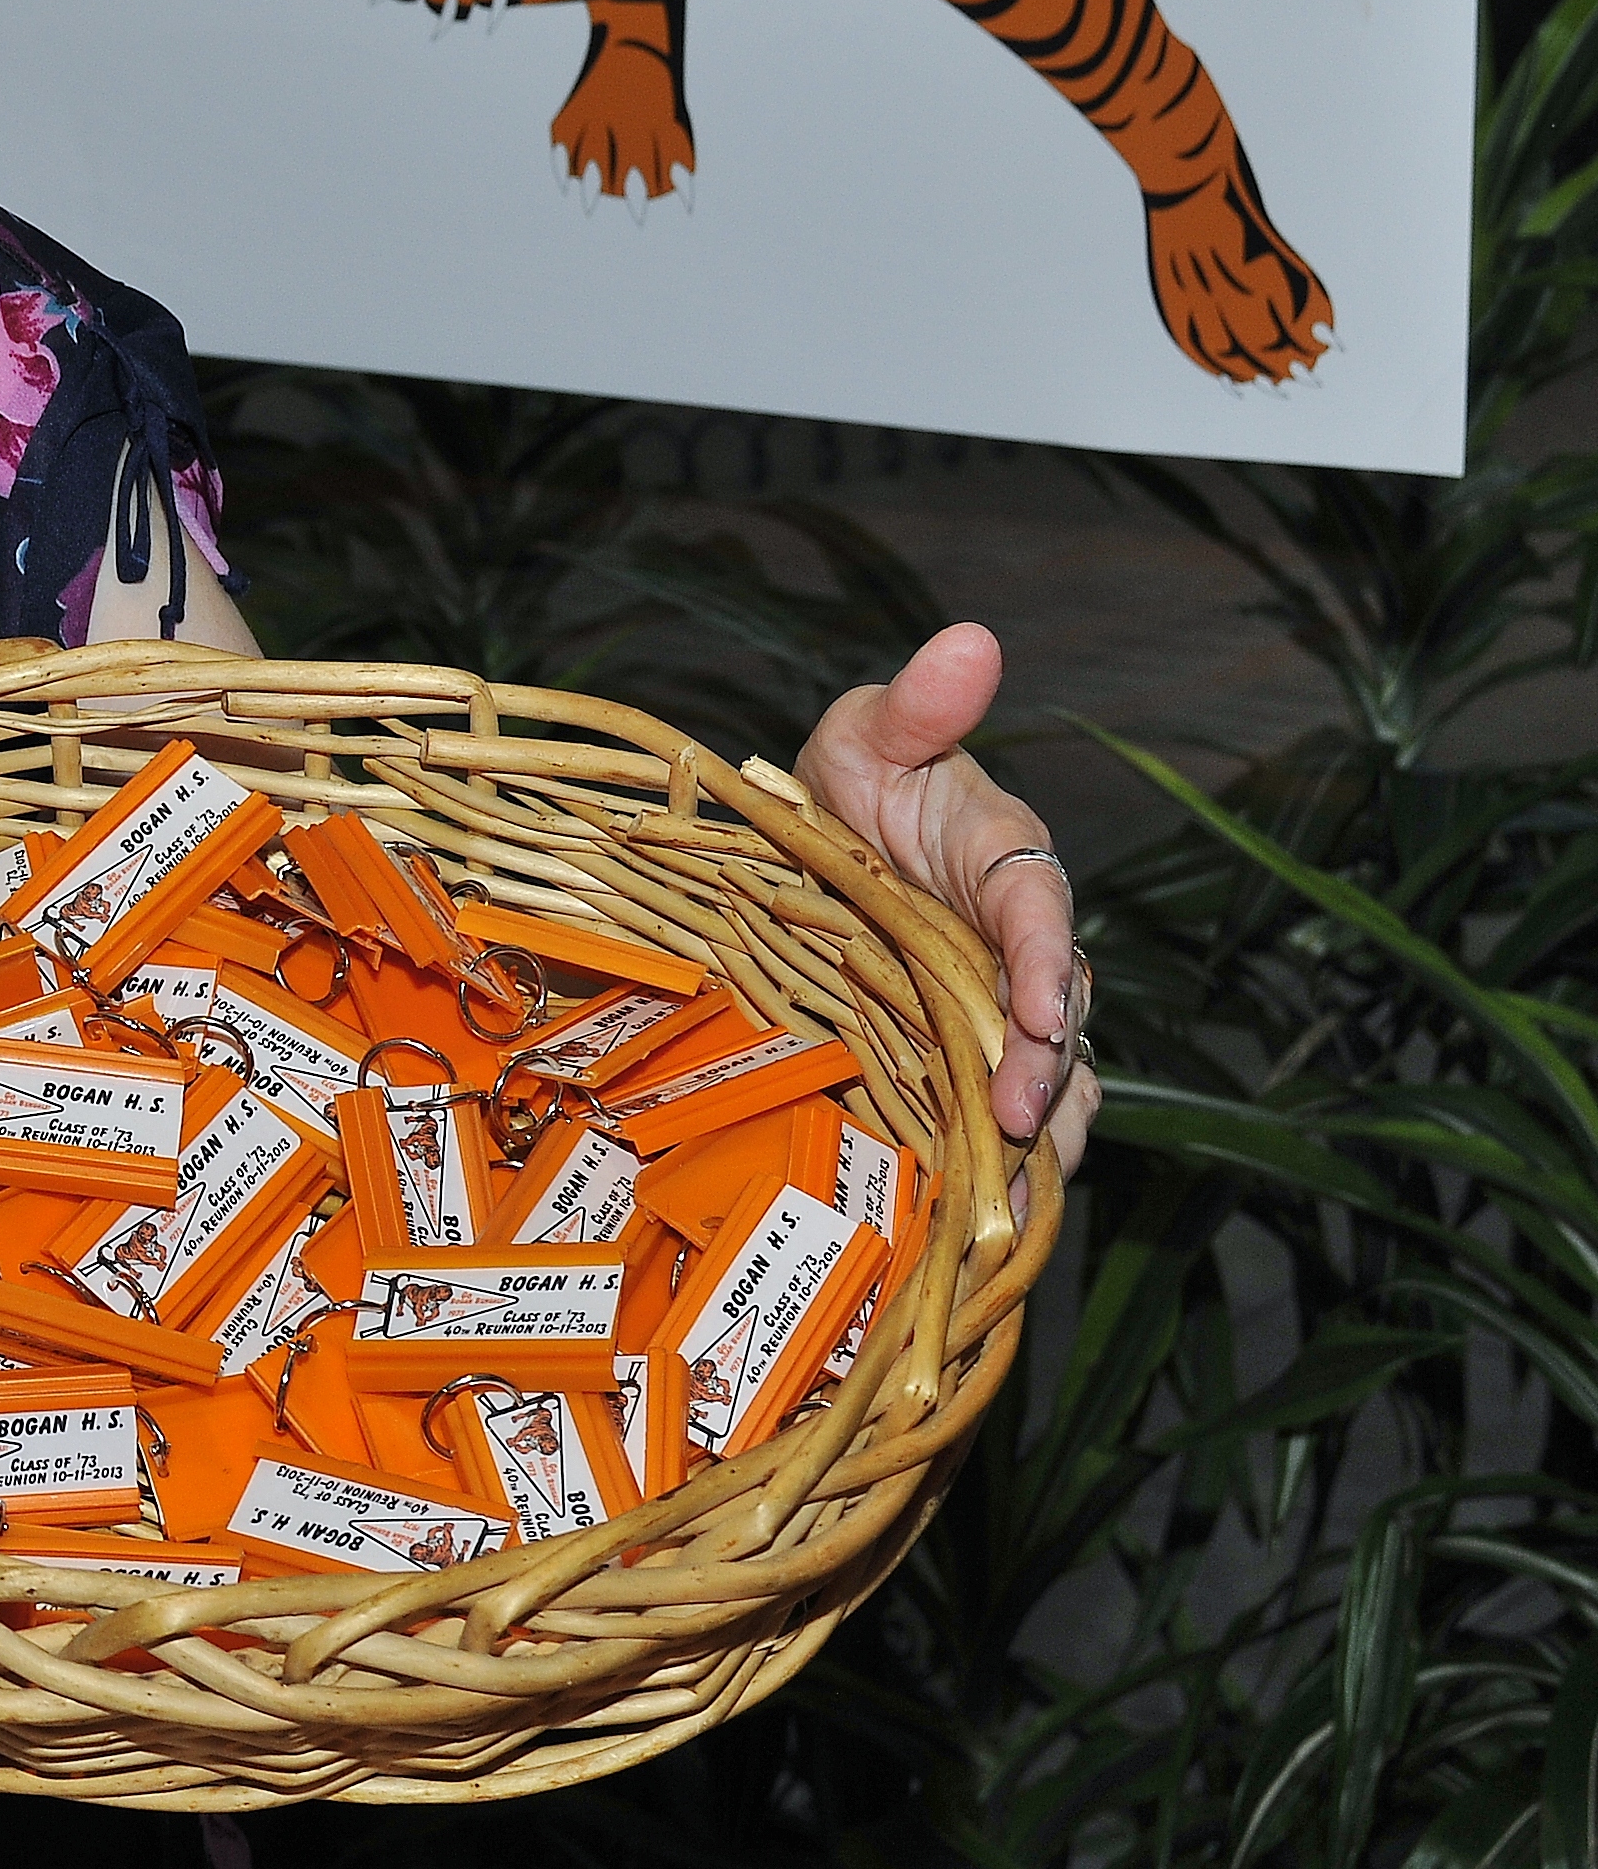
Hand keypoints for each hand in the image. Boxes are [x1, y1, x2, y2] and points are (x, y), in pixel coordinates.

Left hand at [795, 623, 1096, 1180]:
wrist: (814, 843)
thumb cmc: (858, 780)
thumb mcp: (872, 730)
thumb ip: (919, 703)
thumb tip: (968, 639)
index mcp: (1005, 862)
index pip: (1041, 908)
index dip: (1045, 960)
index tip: (1041, 1008)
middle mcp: (1016, 945)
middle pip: (1054, 1015)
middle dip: (1047, 1070)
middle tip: (1025, 1121)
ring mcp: (993, 1009)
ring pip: (1049, 1081)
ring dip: (1043, 1140)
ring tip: (1021, 1202)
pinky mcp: (963, 1059)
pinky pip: (1002, 1121)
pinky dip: (1007, 1174)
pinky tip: (991, 1229)